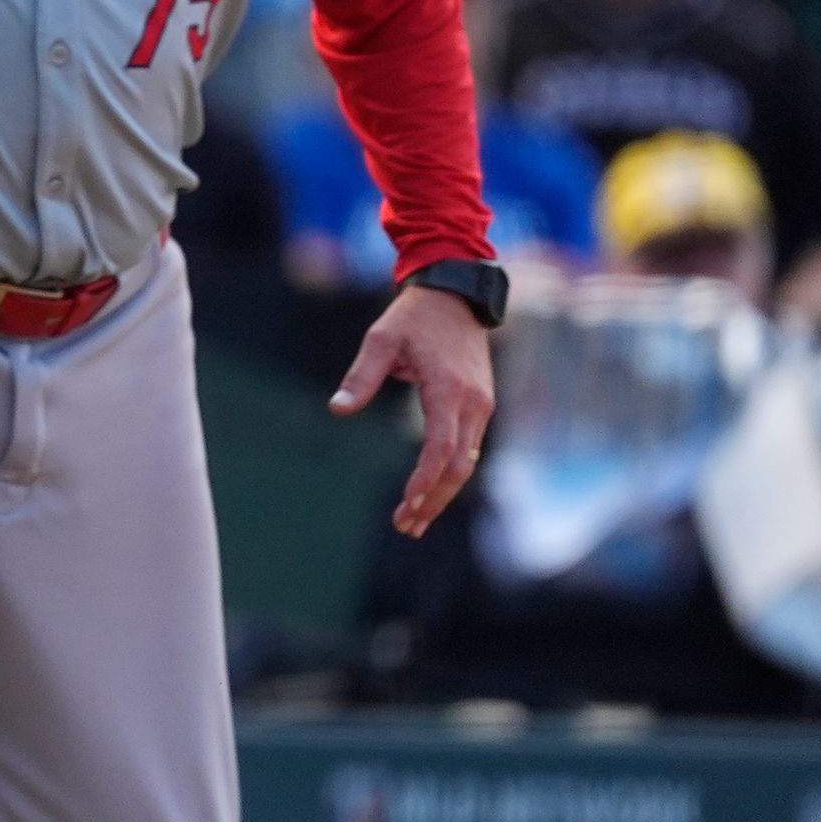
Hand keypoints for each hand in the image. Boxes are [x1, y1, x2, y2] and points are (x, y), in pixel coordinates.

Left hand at [332, 279, 495, 532]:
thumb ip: (361, 377)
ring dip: (442, 492)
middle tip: (405, 526)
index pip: (441, 447)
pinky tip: (430, 491)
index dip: (425, 480)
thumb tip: (338, 410)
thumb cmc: (414, 317)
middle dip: (433, 499)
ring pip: (467, 461)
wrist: (456, 295)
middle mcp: (473, 402)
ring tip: (414, 520)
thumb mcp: (380, 339)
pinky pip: (468, 448)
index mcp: (449, 389)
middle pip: (458, 465)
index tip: (408, 505)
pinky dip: (450, 473)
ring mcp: (482, 405)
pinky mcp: (481, 405)